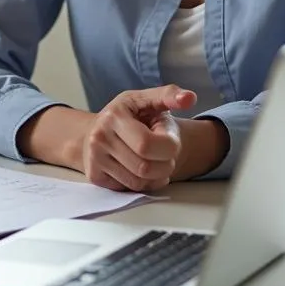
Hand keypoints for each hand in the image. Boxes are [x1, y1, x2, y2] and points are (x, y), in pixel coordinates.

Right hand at [19, 87, 195, 191]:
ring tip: (155, 161)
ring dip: (156, 177)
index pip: (147, 144)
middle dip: (165, 165)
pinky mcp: (95, 175)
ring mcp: (94, 158)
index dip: (168, 147)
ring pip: (138, 182)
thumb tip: (190, 98)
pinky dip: (144, 184)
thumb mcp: (146, 100)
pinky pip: (129, 189)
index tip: (169, 140)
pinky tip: (142, 171)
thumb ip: (169, 96)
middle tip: (165, 155)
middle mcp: (100, 137)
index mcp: (114, 116)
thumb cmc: (129, 116)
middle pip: (144, 167)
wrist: (97, 130)